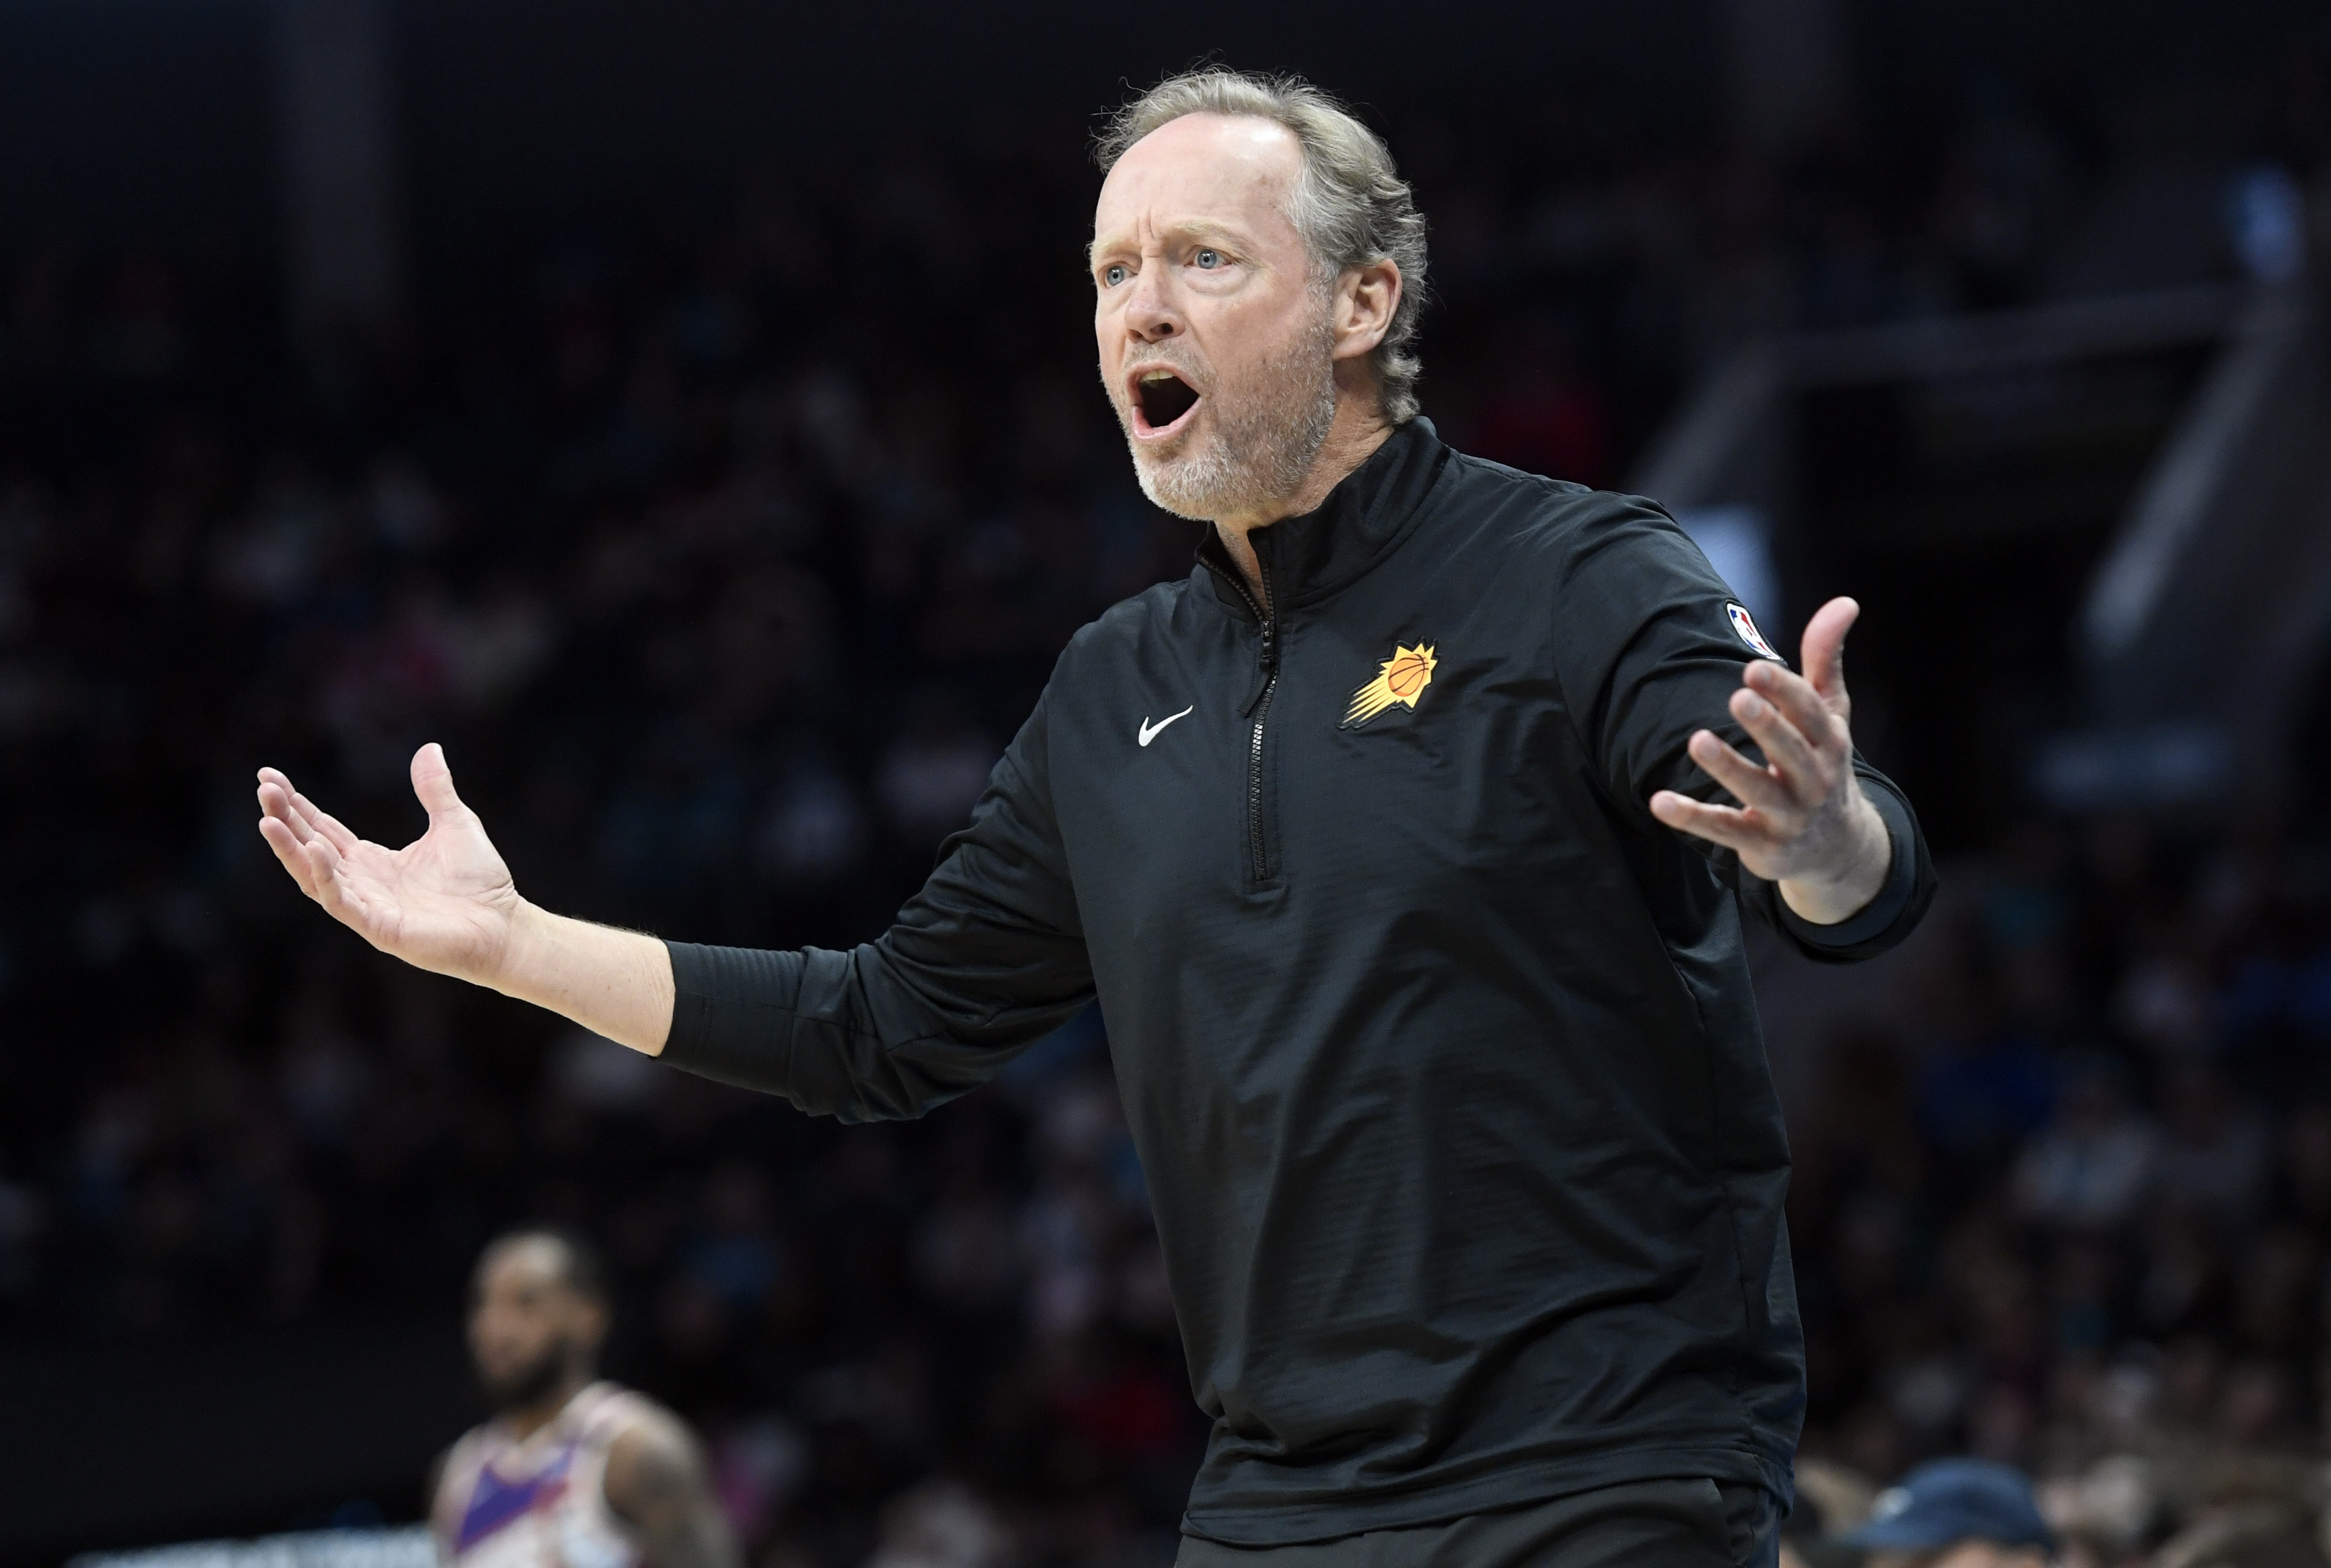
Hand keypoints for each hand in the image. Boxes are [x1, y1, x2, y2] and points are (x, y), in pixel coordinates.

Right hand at [257, 743, 525, 983]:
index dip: (296, 806)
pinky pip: (341, 901)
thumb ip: (435, 789)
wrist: (505, 925)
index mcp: (372, 860)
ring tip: (268, 819)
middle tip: (263, 788)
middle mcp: (361, 882)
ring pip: (314, 875)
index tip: (270, 778)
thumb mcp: (455, 823)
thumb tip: (429, 747)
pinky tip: (317, 850)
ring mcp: (366, 906)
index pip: (322, 829)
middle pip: (310, 846)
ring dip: (291, 848)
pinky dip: (326, 877)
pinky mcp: (378, 927)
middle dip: (285, 819)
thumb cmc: (481, 880)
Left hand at [1648, 596, 1891, 923]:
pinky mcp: (1761, 844)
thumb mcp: (1831, 715)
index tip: (1754, 668)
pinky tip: (1659, 801)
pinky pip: (1724, 831)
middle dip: (1767, 725)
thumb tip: (1845, 601)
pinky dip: (1692, 818)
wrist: (1838, 849)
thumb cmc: (1824, 764)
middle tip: (1738, 696)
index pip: (1810, 713)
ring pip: (1758, 791)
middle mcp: (1814, 779)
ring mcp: (1789, 815)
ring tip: (1697, 740)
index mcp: (1829, 742)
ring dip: (1729, 768)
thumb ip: (1826, 659)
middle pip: (1791, 751)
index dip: (1785, 691)